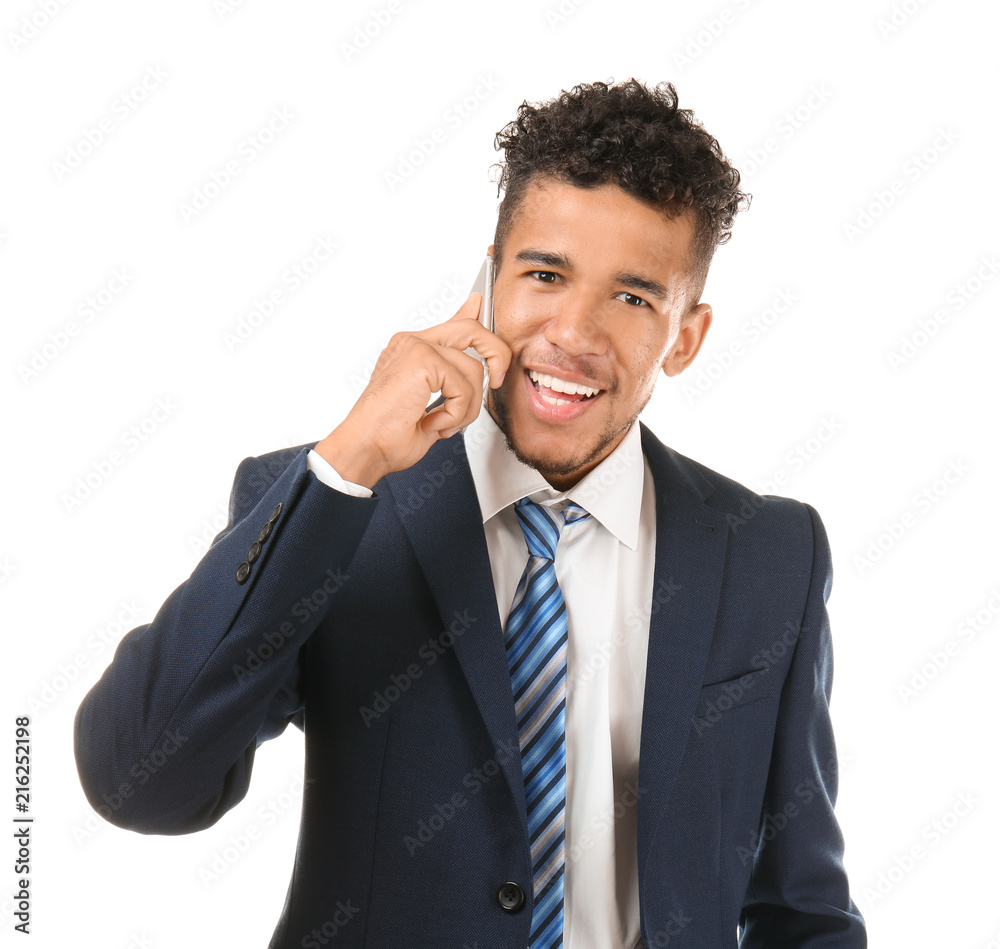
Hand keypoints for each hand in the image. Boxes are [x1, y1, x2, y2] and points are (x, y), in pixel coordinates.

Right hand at [314, 292, 510, 487]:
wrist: (364, 449)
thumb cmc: (388, 436)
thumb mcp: (431, 409)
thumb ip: (452, 388)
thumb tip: (476, 377)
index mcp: (411, 350)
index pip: (451, 324)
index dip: (471, 314)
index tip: (479, 304)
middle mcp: (412, 343)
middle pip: (472, 329)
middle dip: (497, 354)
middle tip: (498, 382)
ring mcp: (416, 348)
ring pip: (474, 369)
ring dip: (467, 408)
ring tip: (442, 425)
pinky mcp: (421, 360)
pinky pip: (463, 387)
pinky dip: (455, 414)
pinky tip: (433, 424)